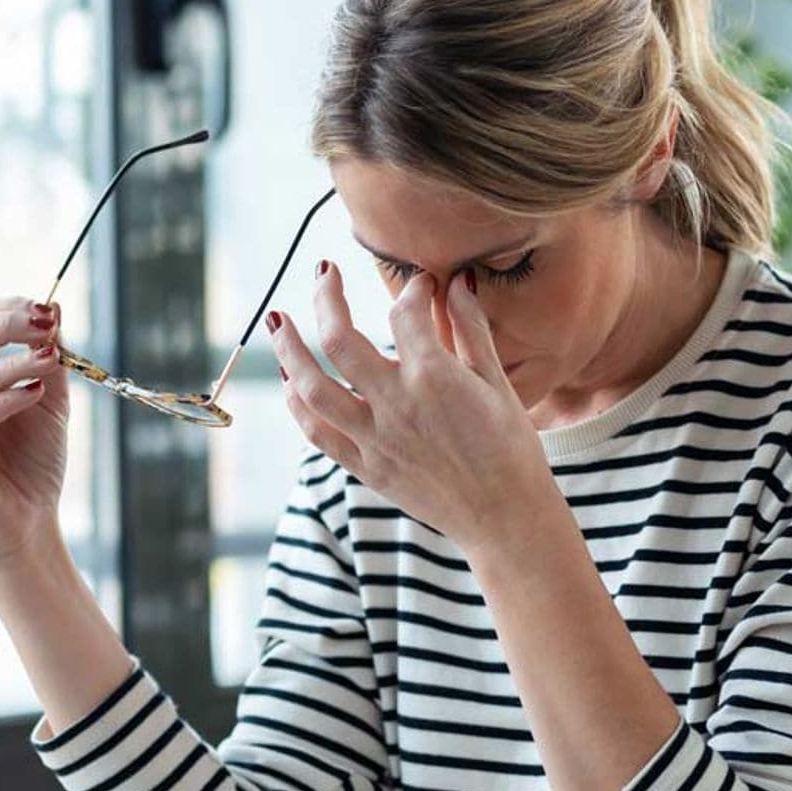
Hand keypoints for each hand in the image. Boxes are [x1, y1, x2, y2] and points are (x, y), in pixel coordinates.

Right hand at [0, 297, 71, 565]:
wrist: (28, 526)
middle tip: (47, 322)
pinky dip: (4, 401)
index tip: (49, 309)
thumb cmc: (34, 467)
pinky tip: (35, 393)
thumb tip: (55, 306)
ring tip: (52, 360)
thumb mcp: (49, 402)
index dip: (7, 310)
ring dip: (15, 363)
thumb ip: (48, 358)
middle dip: (5, 322)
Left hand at [271, 265, 557, 549]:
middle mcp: (395, 404)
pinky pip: (318, 433)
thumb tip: (459, 281)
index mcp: (434, 377)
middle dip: (325, 296)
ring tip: (279, 322)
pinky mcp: (367, 468)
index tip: (422, 286)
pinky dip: (298, 406)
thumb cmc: (512, 450)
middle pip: (339, 338)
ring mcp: (375, 438)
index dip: (413, 289)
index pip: (405, 312)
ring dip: (289, 350)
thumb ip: (472, 329)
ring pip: (312, 387)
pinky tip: (292, 384)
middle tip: (323, 273)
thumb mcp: (498, 383)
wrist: (505, 517)